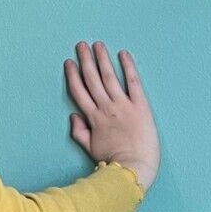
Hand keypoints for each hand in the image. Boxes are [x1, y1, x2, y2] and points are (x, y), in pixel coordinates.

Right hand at [64, 42, 159, 190]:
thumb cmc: (113, 160)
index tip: (69, 62)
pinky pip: (133, 82)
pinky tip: (123, 54)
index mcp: (93, 117)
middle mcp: (106, 107)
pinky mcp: (140, 106)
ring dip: (102, 59)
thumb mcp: (90, 148)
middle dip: (86, 60)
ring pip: (109, 77)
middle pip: (92, 79)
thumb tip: (73, 116)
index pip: (79, 91)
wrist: (134, 167)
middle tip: (81, 45)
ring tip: (98, 45)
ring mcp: (123, 105)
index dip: (73, 75)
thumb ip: (79, 131)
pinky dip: (128, 67)